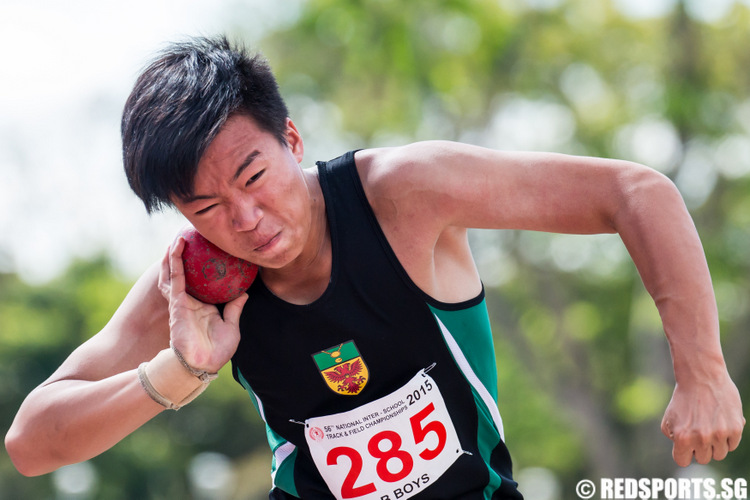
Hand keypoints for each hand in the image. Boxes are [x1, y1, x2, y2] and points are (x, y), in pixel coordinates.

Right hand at [158, 237, 247, 372]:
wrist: (201, 364)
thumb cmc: (217, 351)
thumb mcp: (232, 326)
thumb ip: (235, 308)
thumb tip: (245, 292)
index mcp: (204, 307)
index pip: (203, 284)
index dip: (203, 270)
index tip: (210, 253)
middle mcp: (191, 302)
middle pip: (185, 275)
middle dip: (185, 258)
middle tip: (191, 239)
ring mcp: (182, 301)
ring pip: (175, 272)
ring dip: (175, 254)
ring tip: (179, 236)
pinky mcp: (176, 301)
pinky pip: (175, 276)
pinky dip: (175, 260)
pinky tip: (176, 246)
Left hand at [661, 371, 744, 465]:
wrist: (701, 377)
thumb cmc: (683, 399)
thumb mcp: (668, 419)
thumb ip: (673, 439)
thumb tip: (686, 451)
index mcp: (682, 437)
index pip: (683, 461)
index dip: (684, 453)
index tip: (686, 445)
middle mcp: (701, 438)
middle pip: (703, 459)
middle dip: (700, 448)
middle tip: (698, 432)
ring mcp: (719, 434)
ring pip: (719, 454)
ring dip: (715, 444)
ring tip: (710, 427)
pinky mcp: (735, 429)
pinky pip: (732, 445)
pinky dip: (727, 437)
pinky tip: (720, 423)